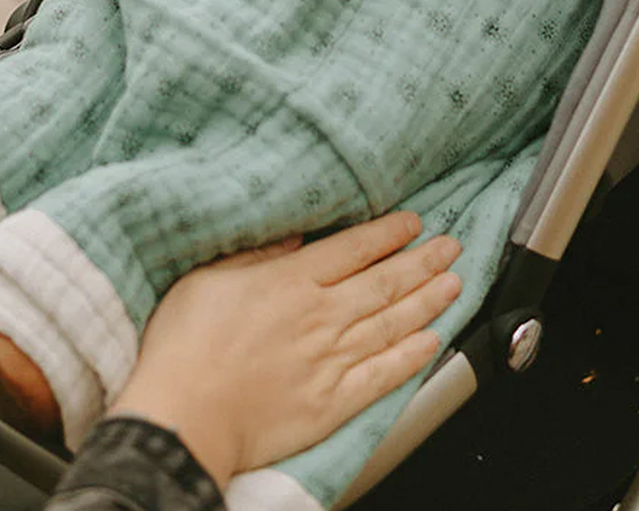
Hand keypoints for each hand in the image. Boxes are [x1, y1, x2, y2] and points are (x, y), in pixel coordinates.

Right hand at [106, 211, 461, 487]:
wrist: (184, 416)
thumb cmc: (185, 346)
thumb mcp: (209, 278)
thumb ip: (256, 255)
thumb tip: (293, 236)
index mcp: (291, 281)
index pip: (354, 248)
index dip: (388, 234)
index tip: (413, 223)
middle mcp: (321, 316)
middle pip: (385, 282)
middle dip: (423, 262)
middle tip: (450, 247)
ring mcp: (331, 360)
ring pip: (393, 324)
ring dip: (428, 302)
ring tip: (454, 285)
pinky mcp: (333, 403)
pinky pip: (384, 376)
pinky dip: (412, 358)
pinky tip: (430, 344)